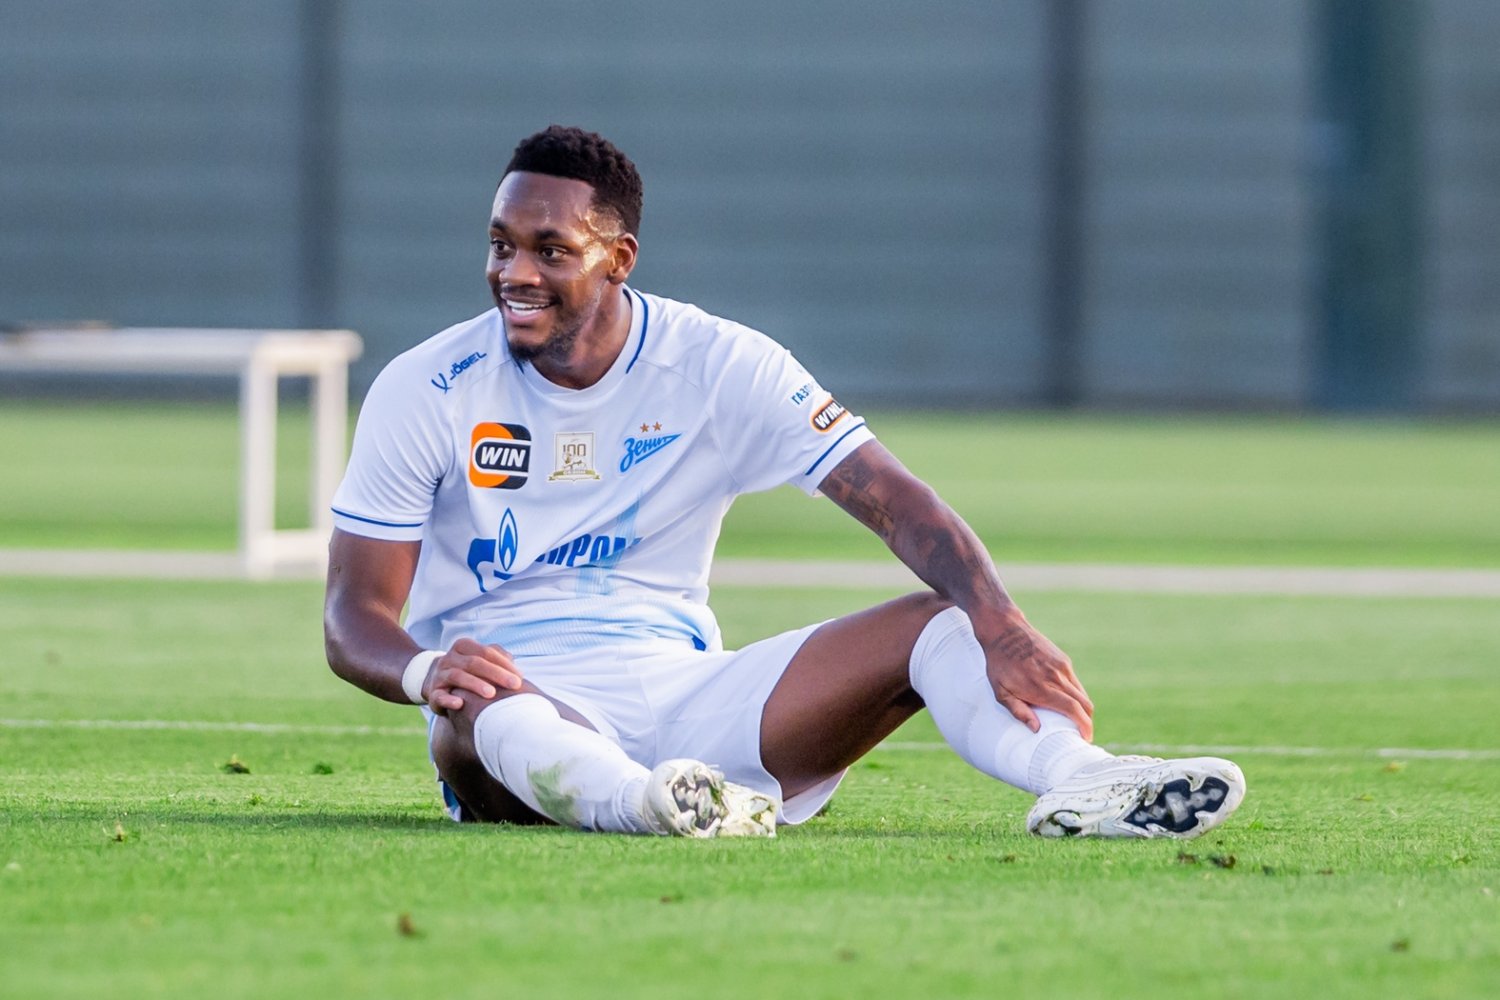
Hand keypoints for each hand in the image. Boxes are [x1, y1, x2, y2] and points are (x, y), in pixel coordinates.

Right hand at [423, 638, 523, 714]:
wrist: (435, 681)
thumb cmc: (467, 670)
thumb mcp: (480, 659)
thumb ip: (497, 657)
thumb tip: (513, 662)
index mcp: (463, 646)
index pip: (486, 652)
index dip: (504, 664)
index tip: (520, 677)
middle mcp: (450, 658)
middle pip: (474, 663)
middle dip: (496, 674)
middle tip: (514, 685)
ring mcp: (440, 675)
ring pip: (457, 676)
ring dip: (475, 684)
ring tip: (491, 694)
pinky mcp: (433, 694)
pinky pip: (439, 696)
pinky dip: (448, 700)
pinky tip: (459, 704)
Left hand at [979, 610, 1094, 740]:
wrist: (1004, 630)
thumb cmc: (999, 664)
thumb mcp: (1000, 691)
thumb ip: (1018, 711)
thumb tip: (1036, 729)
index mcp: (1042, 688)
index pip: (1073, 709)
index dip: (1084, 726)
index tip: (1086, 738)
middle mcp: (1056, 677)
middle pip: (1085, 704)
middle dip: (1087, 721)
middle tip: (1081, 733)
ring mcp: (1062, 666)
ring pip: (1082, 693)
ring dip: (1082, 708)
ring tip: (1073, 719)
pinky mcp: (1063, 659)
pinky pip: (1075, 682)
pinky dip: (1075, 694)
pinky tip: (1064, 700)